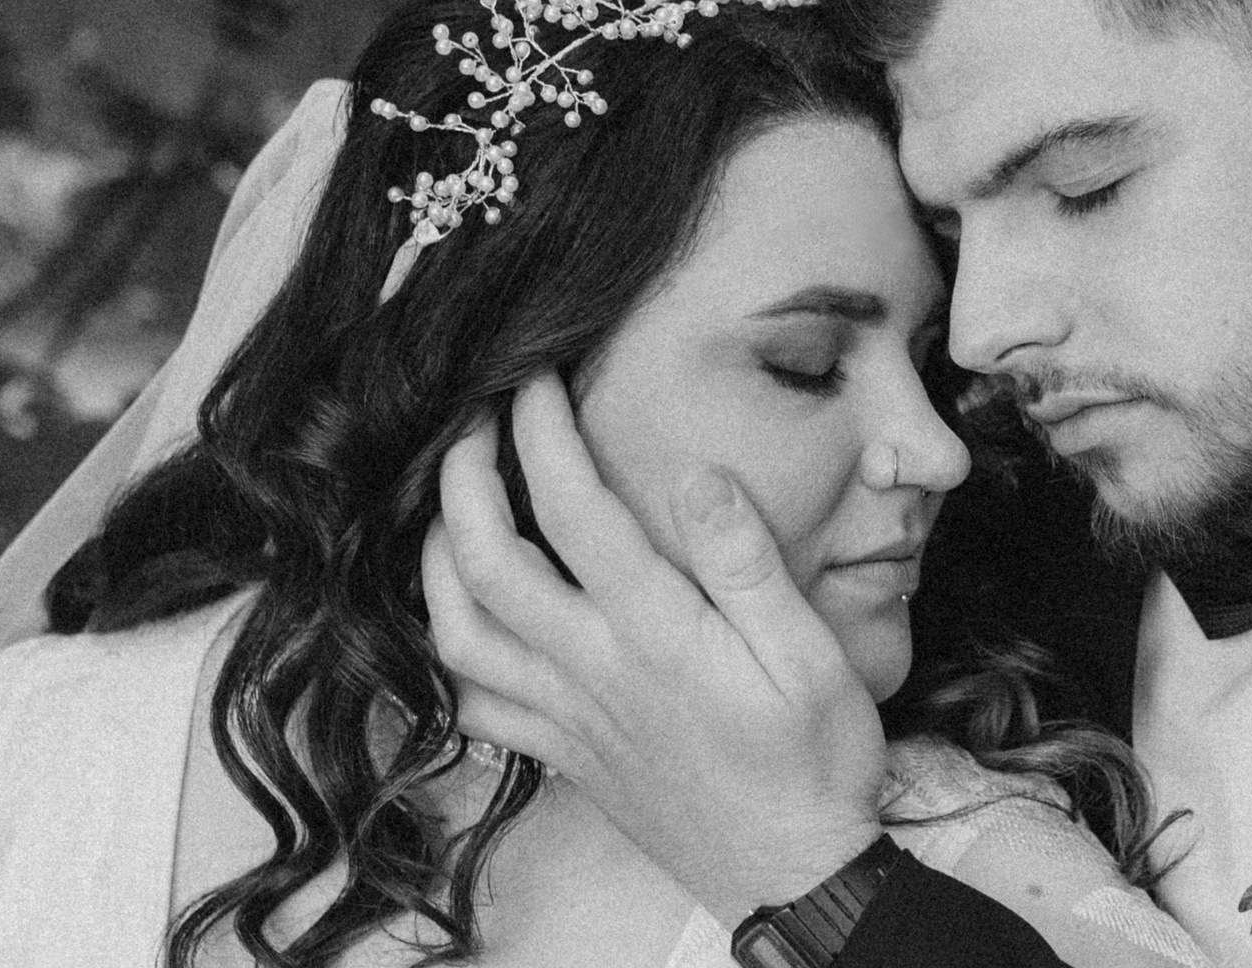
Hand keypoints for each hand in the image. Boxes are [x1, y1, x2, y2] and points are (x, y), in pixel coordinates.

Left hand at [421, 373, 886, 925]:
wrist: (793, 874)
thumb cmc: (814, 760)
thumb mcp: (810, 653)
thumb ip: (745, 562)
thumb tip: (693, 474)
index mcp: (653, 632)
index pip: (572, 508)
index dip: (540, 431)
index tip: (535, 378)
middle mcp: (592, 670)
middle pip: (486, 561)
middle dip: (462, 477)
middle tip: (471, 421)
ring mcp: (567, 718)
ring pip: (457, 632)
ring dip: (437, 557)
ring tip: (450, 506)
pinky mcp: (563, 755)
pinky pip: (474, 705)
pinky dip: (449, 653)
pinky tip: (465, 620)